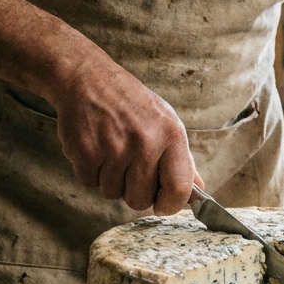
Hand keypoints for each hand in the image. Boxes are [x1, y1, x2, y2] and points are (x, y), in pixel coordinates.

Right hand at [50, 55, 195, 214]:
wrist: (87, 78)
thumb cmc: (130, 101)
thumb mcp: (165, 121)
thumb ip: (182, 159)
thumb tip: (198, 191)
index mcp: (171, 134)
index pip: (179, 189)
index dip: (170, 205)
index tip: (162, 204)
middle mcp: (145, 141)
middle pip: (140, 200)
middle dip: (134, 192)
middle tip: (129, 168)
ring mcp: (113, 147)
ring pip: (112, 194)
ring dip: (111, 180)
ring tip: (111, 152)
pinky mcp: (85, 152)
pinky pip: (90, 183)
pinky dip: (90, 172)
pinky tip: (95, 148)